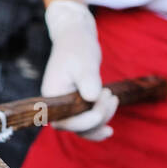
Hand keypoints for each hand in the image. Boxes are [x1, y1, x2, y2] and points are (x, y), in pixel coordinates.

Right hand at [41, 0, 117, 140]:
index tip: (103, 98)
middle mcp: (57, 106)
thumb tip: (92, 98)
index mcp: (52, 96)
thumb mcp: (84, 62)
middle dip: (98, 117)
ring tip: (113, 99)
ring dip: (102, 120)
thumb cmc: (77, 47)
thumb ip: (88, 80)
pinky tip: (109, 130)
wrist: (75, 38)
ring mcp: (66, 107)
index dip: (87, 120)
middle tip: (110, 95)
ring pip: (83, 128)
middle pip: (76, 127)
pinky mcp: (75, 106)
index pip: (67, 121)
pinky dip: (97, 126)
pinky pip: (85, 124)